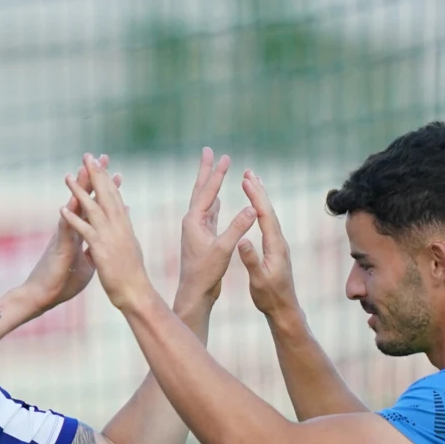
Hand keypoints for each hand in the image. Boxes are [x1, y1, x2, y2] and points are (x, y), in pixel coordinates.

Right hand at [23, 155, 119, 314]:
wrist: (43, 296)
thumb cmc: (63, 281)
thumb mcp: (85, 264)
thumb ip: (92, 251)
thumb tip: (101, 245)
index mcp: (81, 233)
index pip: (96, 207)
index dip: (107, 192)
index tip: (118, 175)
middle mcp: (72, 229)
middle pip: (86, 199)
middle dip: (95, 178)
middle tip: (103, 158)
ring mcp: (64, 236)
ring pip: (73, 207)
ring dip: (79, 188)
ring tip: (84, 169)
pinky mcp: (59, 247)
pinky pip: (64, 228)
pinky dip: (69, 215)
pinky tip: (71, 202)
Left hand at [61, 154, 154, 312]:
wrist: (136, 293)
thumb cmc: (133, 274)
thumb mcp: (131, 246)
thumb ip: (126, 229)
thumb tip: (126, 216)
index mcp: (125, 225)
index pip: (115, 196)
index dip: (106, 178)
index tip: (99, 163)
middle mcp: (119, 226)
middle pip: (106, 195)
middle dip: (96, 174)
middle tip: (87, 156)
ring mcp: (110, 237)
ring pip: (93, 208)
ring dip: (79, 191)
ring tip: (67, 176)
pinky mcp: (101, 249)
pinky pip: (84, 230)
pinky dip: (73, 219)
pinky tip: (62, 208)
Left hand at [175, 147, 257, 313]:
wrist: (195, 292)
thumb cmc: (206, 273)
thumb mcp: (224, 249)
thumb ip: (238, 228)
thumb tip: (252, 208)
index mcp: (194, 221)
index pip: (207, 192)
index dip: (217, 174)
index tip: (224, 156)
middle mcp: (192, 222)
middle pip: (200, 190)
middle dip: (206, 170)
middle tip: (209, 151)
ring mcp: (196, 230)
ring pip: (204, 201)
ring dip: (210, 184)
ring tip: (214, 170)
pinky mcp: (202, 238)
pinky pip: (209, 214)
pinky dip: (214, 203)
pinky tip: (217, 199)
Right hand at [237, 169, 299, 319]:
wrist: (284, 309)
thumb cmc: (270, 296)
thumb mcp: (258, 279)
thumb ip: (251, 260)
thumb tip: (243, 240)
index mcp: (275, 245)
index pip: (264, 215)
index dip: (255, 196)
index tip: (245, 180)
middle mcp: (279, 241)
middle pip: (268, 210)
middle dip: (258, 190)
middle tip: (249, 172)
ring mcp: (278, 244)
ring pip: (269, 215)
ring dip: (260, 198)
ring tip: (252, 183)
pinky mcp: (275, 249)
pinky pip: (268, 223)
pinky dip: (261, 210)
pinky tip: (257, 209)